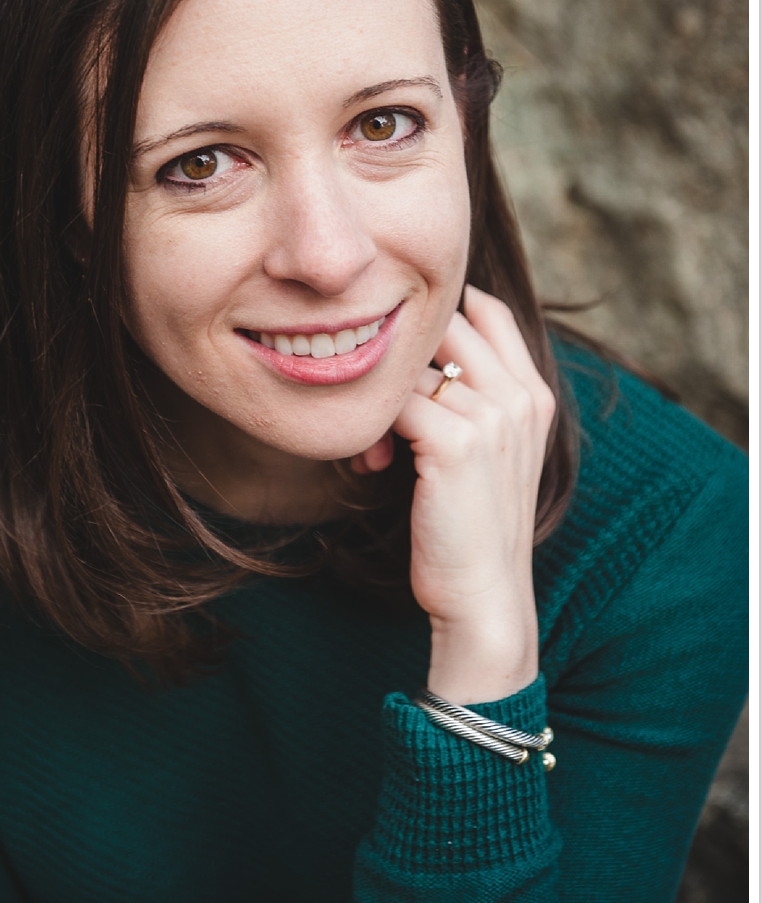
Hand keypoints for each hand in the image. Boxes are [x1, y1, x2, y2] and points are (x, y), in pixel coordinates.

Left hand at [352, 285, 555, 704]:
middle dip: (395, 358)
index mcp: (534, 392)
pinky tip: (371, 467)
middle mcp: (520, 396)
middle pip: (439, 323)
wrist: (482, 594)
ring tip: (375, 453)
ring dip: (376, 403)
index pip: (485, 308)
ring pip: (406, 368)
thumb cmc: (467, 525)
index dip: (432, 319)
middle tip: (377, 410)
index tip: (399, 364)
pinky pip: (390, 404)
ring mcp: (493, 416)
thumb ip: (464, 397)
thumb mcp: (479, 451)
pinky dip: (367, 432)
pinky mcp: (457, 443)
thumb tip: (406, 353)